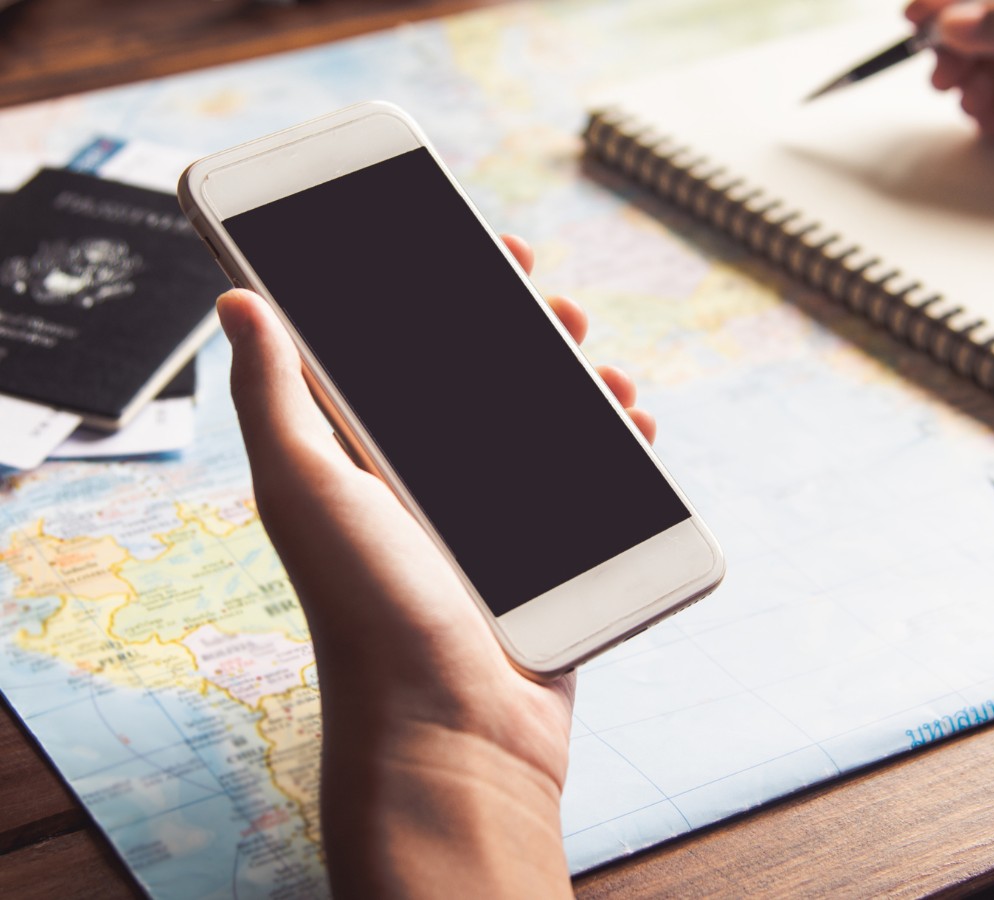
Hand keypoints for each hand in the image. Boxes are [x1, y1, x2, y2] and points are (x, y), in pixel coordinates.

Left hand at [217, 235, 645, 896]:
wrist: (454, 732)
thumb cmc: (370, 612)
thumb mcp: (307, 488)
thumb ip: (275, 393)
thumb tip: (236, 297)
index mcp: (362, 456)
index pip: (396, 349)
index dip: (431, 288)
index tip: (474, 241)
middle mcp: (423, 480)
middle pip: (480, 376)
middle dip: (522, 325)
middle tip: (551, 297)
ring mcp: (491, 518)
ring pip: (543, 421)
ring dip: (578, 380)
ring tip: (604, 366)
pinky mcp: (546, 554)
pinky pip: (589, 481)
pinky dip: (616, 445)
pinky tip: (632, 425)